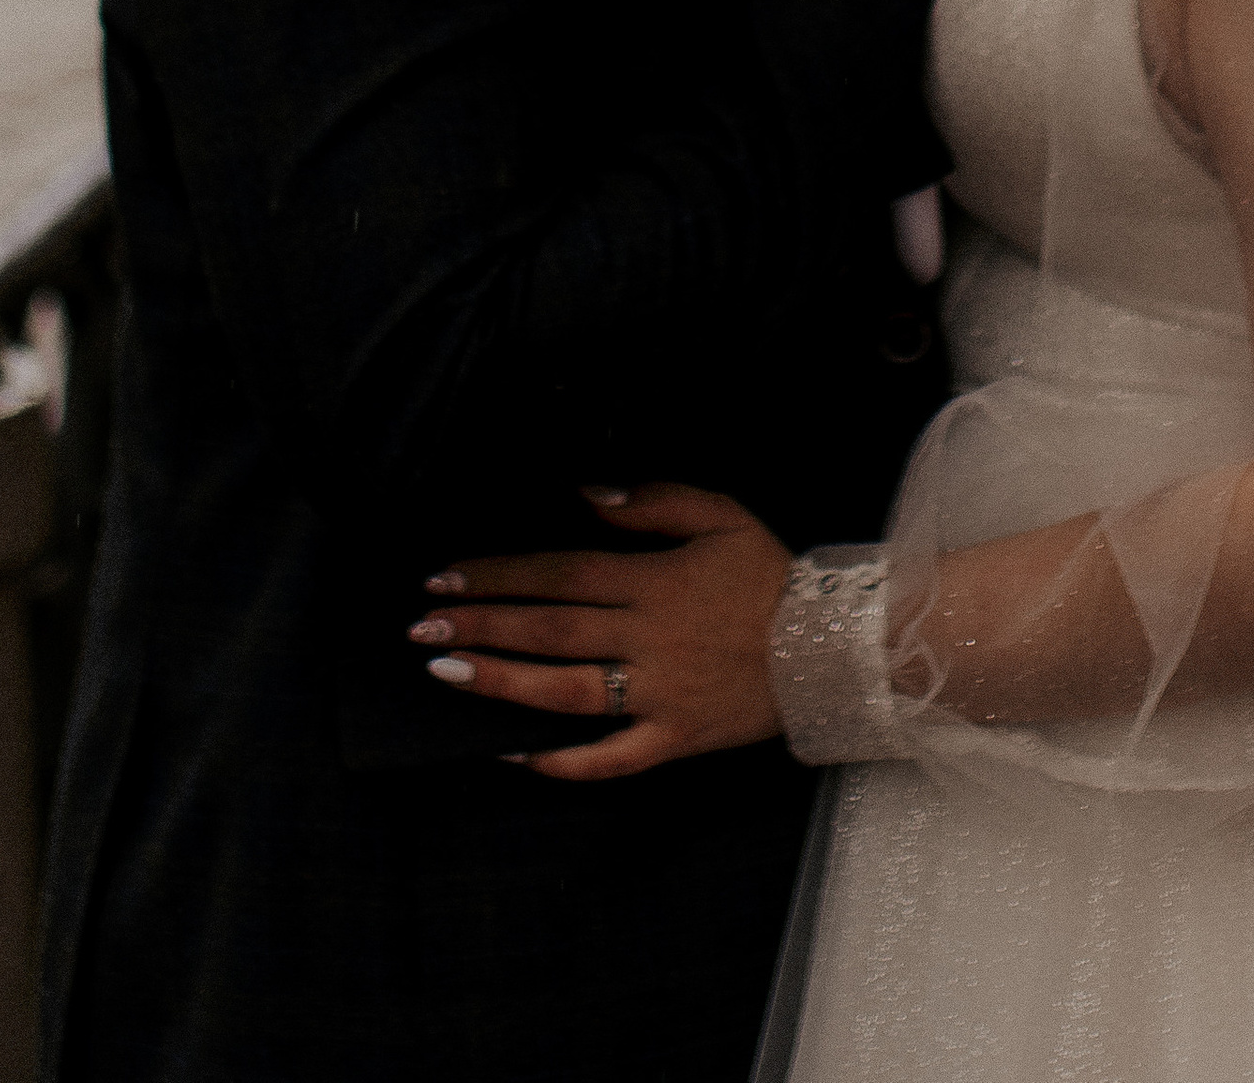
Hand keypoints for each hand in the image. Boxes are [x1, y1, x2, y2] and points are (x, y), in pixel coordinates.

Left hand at [410, 485, 791, 782]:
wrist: (833, 648)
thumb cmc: (770, 574)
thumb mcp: (720, 514)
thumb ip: (650, 502)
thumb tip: (583, 492)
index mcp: (655, 581)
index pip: (561, 574)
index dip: (498, 575)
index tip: (445, 576)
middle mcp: (648, 639)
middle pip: (550, 630)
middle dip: (481, 627)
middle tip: (420, 628)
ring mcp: (659, 695)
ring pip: (565, 694)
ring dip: (500, 685)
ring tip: (445, 678)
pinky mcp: (674, 740)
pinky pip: (609, 758)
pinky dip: (558, 761)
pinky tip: (509, 753)